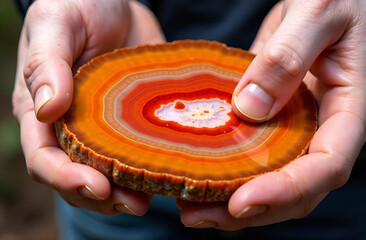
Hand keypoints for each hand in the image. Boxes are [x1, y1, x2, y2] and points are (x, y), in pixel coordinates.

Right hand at [12, 0, 164, 214]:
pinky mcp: (135, 124)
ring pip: (111, 174)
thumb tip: (45, 110)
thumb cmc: (80, 4)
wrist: (117, 2)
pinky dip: (152, 170)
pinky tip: (170, 174)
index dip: (66, 179)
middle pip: (80, 177)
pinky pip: (141, 153)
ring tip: (153, 199)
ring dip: (128, 193)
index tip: (96, 186)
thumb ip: (47, 63)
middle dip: (103, 197)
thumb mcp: (57, 22)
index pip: (45, 158)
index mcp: (43, 112)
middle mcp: (73, 128)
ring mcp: (105, 129)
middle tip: (135, 204)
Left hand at [179, 0, 365, 229]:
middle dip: (249, 209)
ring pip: (269, 176)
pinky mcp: (270, 116)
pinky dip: (225, 167)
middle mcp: (321, 127)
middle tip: (197, 215)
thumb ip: (288, 58)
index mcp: (348, 109)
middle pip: (293, 187)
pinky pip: (251, 151)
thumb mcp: (319, 13)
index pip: (326, 166)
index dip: (287, 190)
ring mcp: (294, 125)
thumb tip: (249, 108)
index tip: (242, 201)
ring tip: (188, 206)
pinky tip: (195, 171)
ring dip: (229, 196)